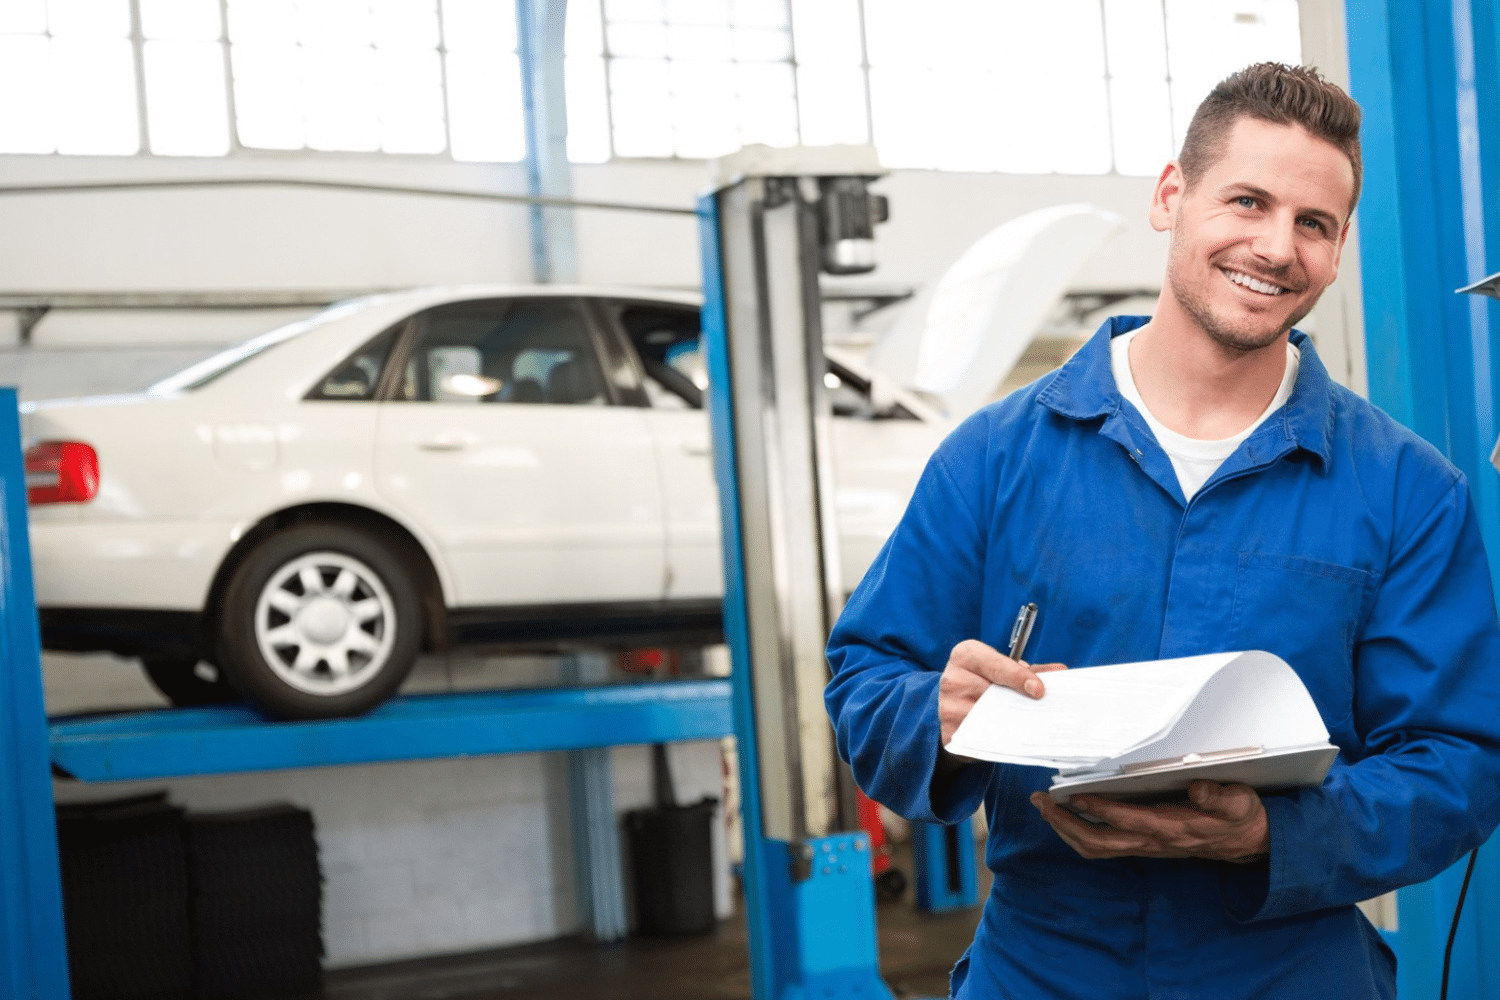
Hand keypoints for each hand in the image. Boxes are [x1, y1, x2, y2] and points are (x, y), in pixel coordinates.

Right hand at [938, 639, 1066, 747]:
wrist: (950, 706)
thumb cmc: (980, 682)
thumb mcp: (999, 669)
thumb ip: (1028, 670)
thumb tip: (1060, 672)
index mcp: (966, 656)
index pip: (995, 665)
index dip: (1018, 677)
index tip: (1039, 690)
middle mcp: (953, 679)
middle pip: (993, 693)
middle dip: (1019, 702)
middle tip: (1041, 710)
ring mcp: (948, 707)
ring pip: (989, 717)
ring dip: (1011, 722)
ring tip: (1028, 723)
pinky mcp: (950, 732)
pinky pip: (981, 736)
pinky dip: (1000, 737)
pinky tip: (1011, 736)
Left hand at [1029, 781, 1269, 862]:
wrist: (1247, 843)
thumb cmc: (1238, 817)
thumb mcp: (1239, 802)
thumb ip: (1220, 796)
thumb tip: (1198, 786)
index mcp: (1173, 827)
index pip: (1128, 820)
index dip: (1100, 809)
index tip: (1075, 794)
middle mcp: (1153, 841)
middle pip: (1099, 841)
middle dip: (1065, 823)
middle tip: (1041, 801)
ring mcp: (1145, 846)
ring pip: (1095, 848)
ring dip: (1065, 830)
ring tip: (1044, 808)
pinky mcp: (1142, 846)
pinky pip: (1102, 847)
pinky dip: (1078, 834)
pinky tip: (1066, 817)